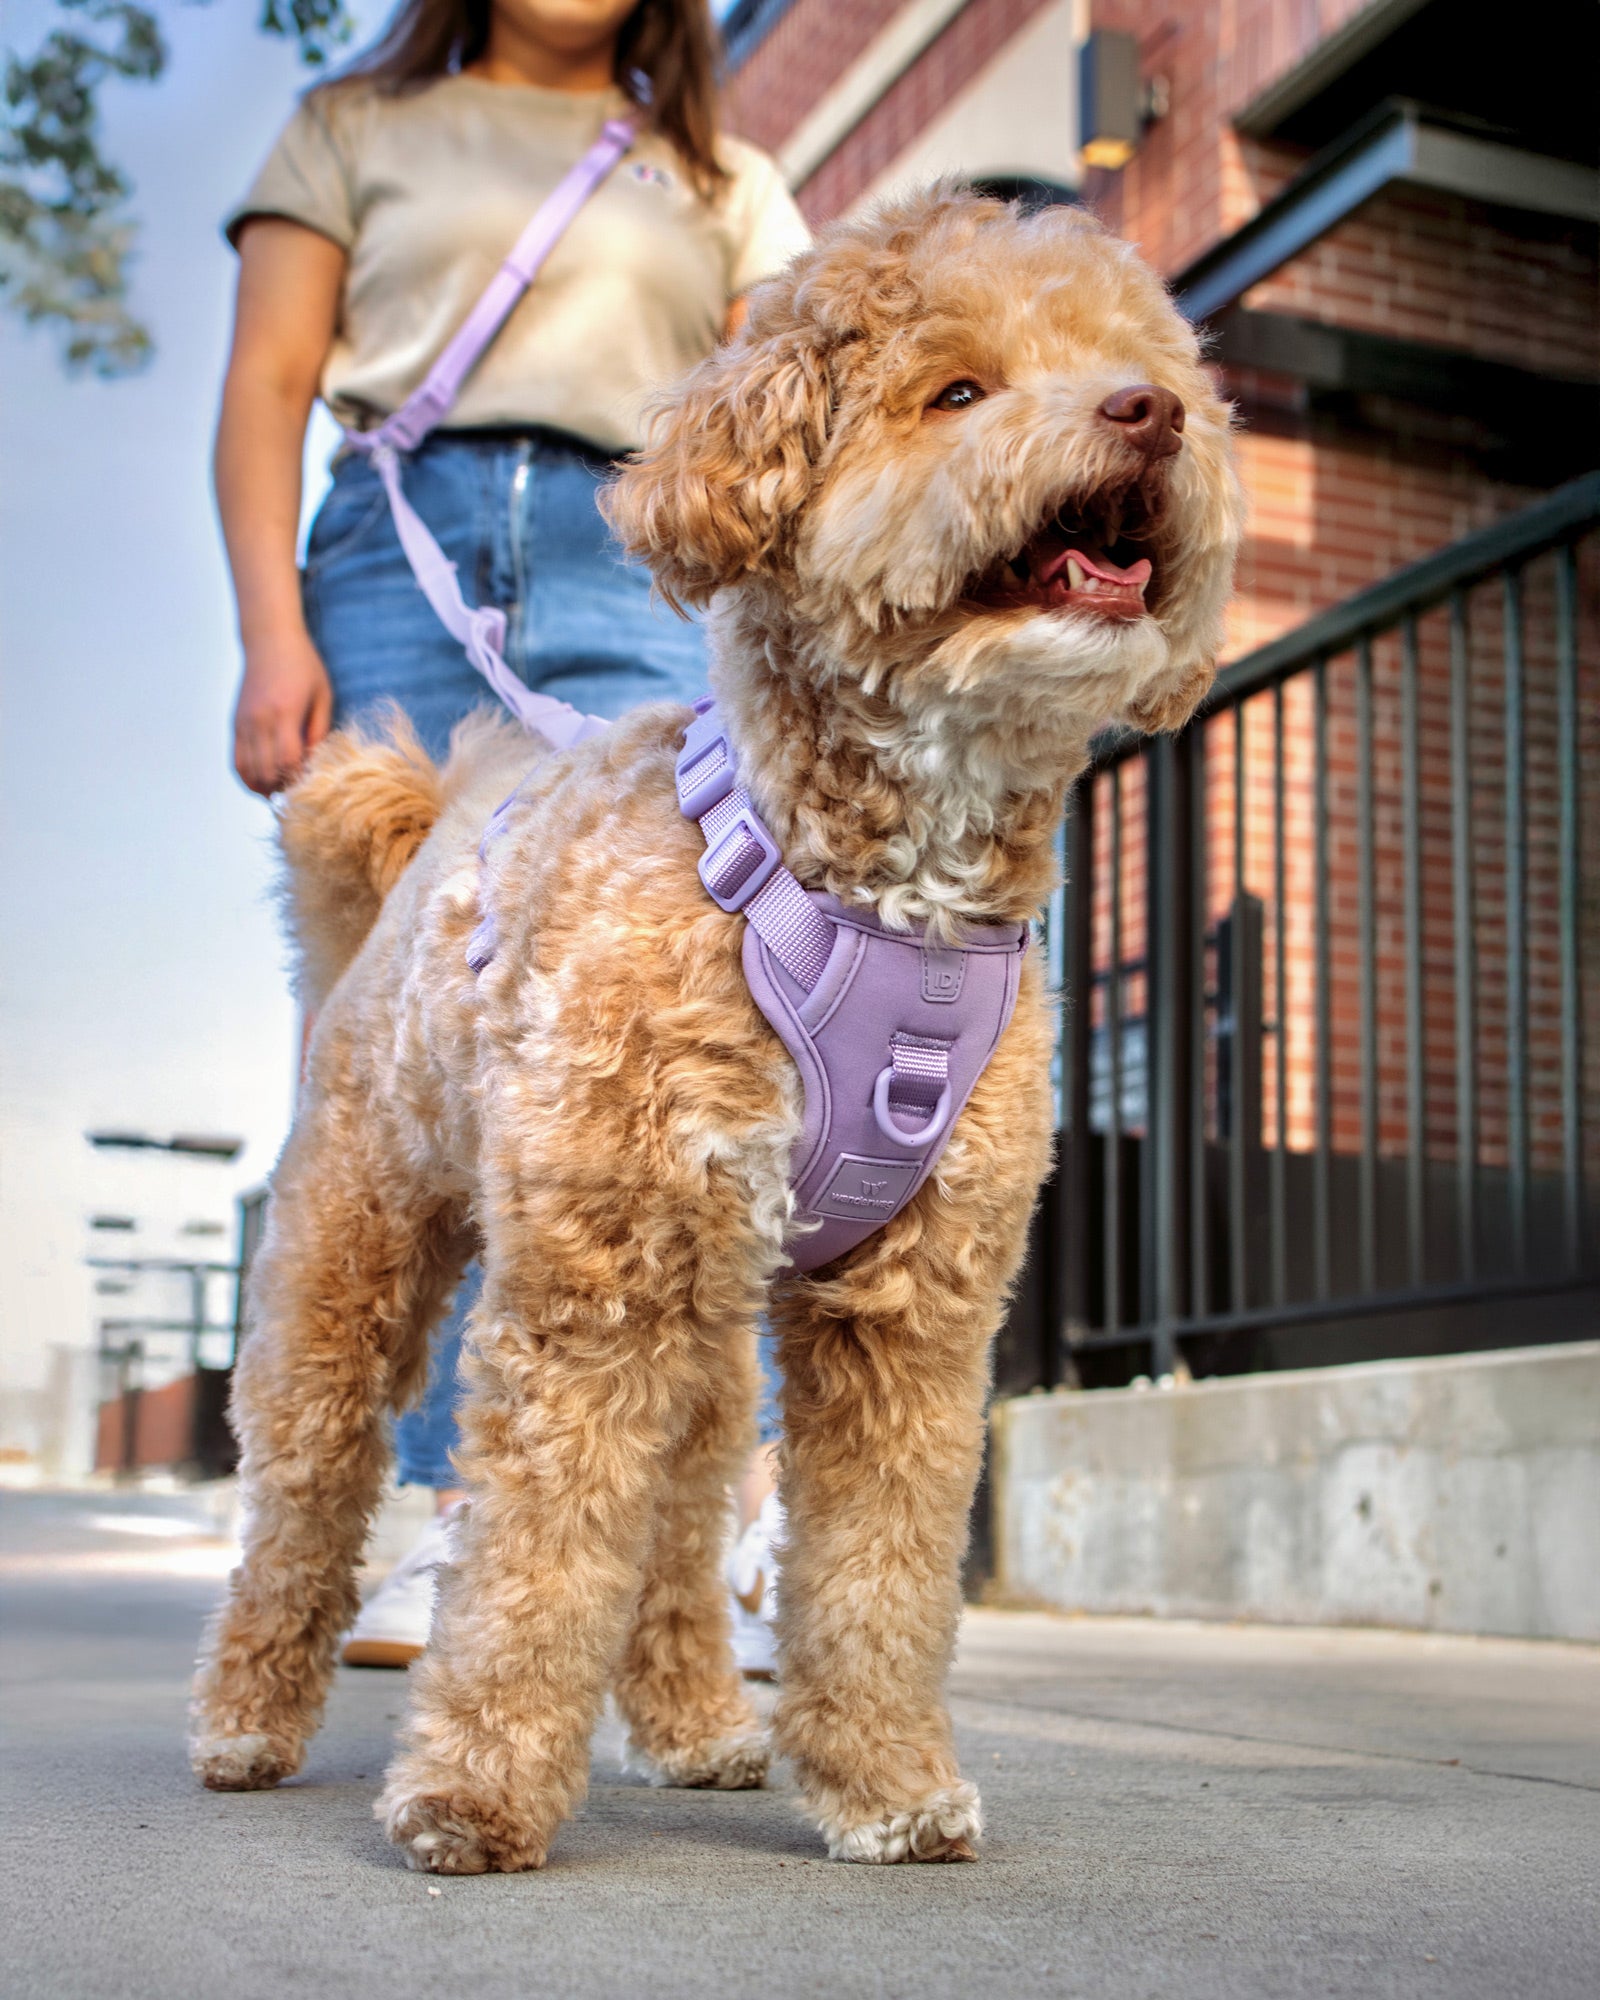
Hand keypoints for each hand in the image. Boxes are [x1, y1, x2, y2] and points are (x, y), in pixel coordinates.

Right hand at [233, 630, 332, 795]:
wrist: (269, 641)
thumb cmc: (303, 665)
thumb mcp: (322, 695)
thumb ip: (319, 730)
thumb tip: (317, 763)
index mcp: (284, 712)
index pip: (287, 759)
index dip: (299, 778)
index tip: (313, 784)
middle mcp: (259, 720)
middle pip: (266, 770)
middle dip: (283, 788)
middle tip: (300, 793)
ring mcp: (244, 723)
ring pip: (248, 770)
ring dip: (265, 788)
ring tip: (282, 793)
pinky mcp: (235, 724)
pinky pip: (236, 761)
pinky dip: (248, 778)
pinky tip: (263, 785)